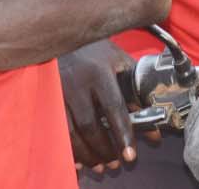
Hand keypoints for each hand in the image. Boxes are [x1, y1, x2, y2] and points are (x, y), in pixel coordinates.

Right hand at [59, 40, 138, 170]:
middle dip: (105, 149)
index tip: (131, 155)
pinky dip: (69, 150)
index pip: (113, 108)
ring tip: (102, 166)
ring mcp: (58, 92)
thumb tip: (151, 129)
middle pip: (90, 125)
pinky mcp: (47, 99)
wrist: (61, 33)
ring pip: (71, 132)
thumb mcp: (119, 64)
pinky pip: (56, 131)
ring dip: (87, 154)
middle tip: (116, 164)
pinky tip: (80, 162)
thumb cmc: (95, 51)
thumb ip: (135, 94)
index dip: (123, 134)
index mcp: (99, 72)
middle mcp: (76, 83)